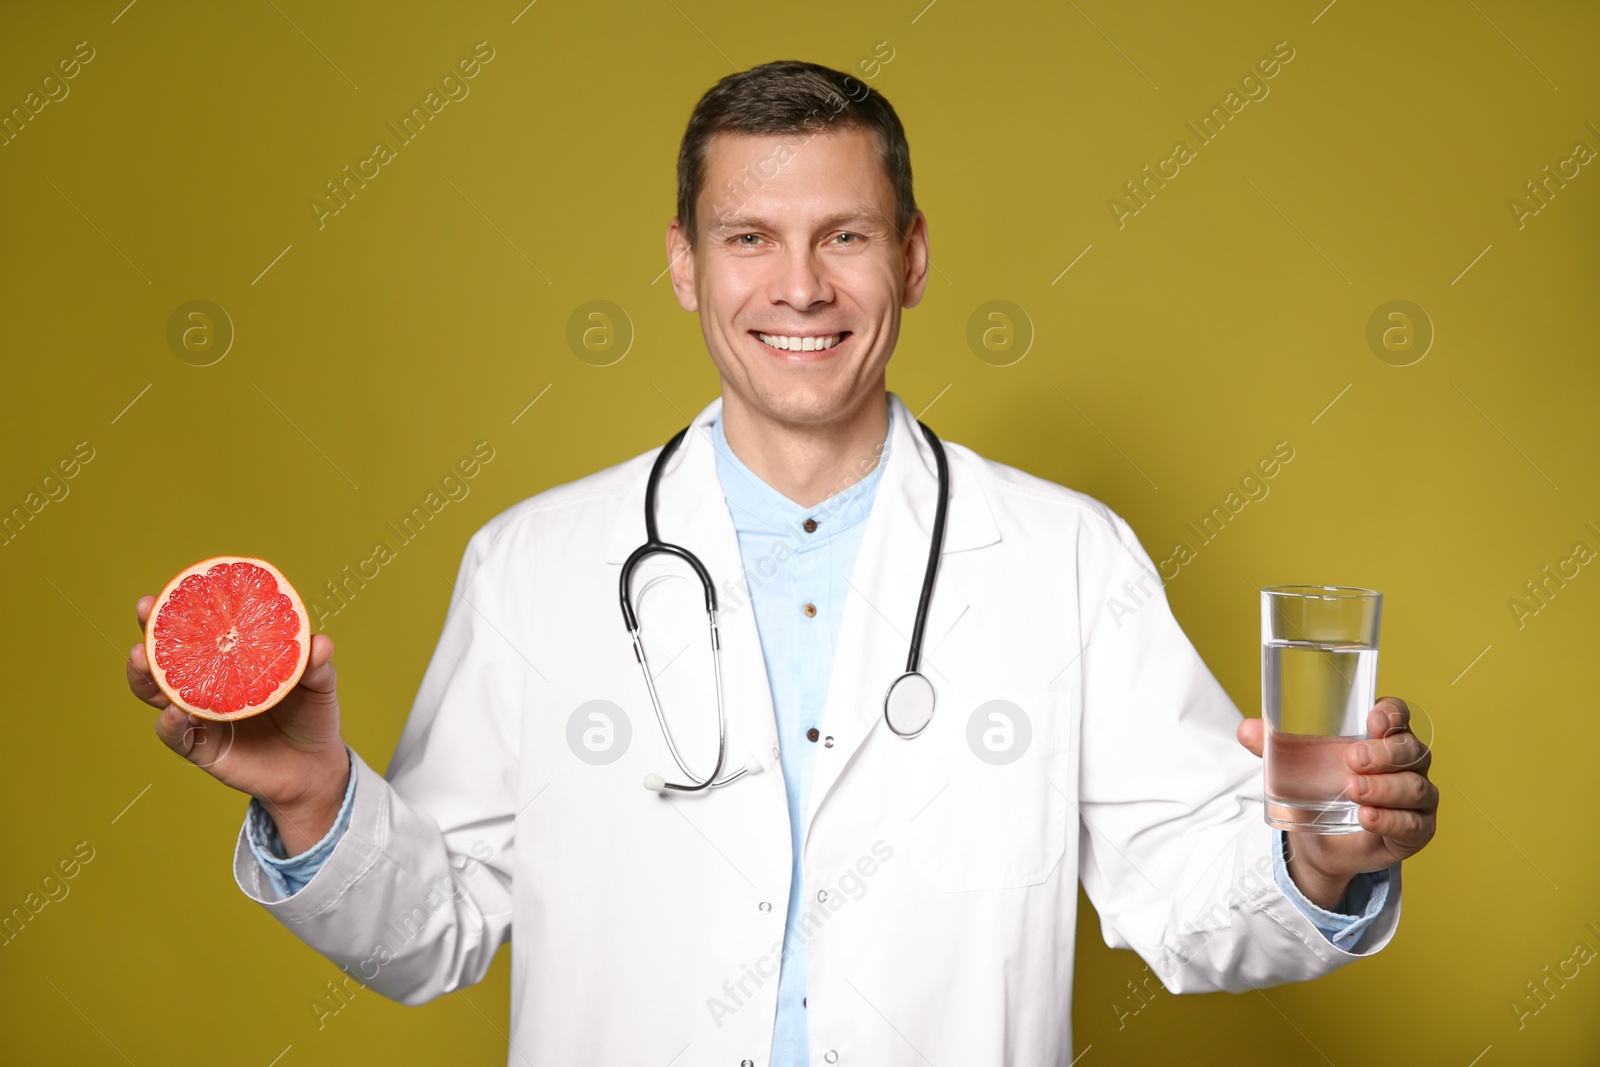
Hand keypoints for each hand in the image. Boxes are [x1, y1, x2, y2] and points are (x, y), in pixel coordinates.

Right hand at [126, 594, 350, 854]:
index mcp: (232, 662)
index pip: (202, 631)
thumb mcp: (319, 686)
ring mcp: (200, 718)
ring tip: (143, 657)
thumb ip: (317, 665)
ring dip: (145, 675)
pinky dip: (170, 724)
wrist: (314, 769)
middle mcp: (208, 686)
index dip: (183, 610)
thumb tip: (318, 643)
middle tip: (147, 609)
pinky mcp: (202, 749)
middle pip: (168, 657)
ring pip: (158, 695)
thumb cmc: (312, 717)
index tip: (172, 587)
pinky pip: (177, 737)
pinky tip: (174, 712)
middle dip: (152, 631)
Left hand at [1236, 696, 1436, 909]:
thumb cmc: (1318, 789)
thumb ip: (1273, 747)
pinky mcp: (1417, 829)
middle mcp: (1407, 763)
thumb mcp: (1294, 766)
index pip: (1398, 714)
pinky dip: (1391, 820)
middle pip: (1411, 749)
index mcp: (1381, 736)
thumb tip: (1246, 730)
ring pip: (1415, 787)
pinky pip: (1414, 824)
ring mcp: (1417, 797)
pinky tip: (1368, 818)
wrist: (1321, 841)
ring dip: (1385, 788)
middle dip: (1384, 752)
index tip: (1373, 719)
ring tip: (1352, 790)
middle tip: (1353, 758)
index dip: (1392, 713)